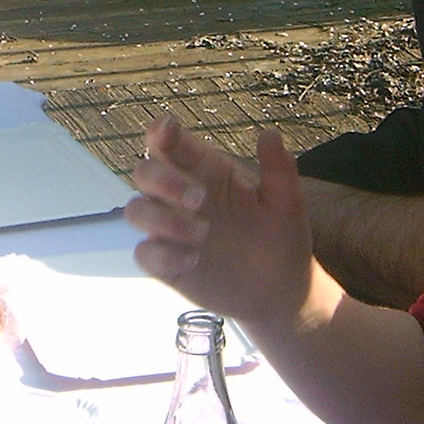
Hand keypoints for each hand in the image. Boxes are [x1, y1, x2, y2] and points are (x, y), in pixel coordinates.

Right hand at [124, 117, 317, 331]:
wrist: (280, 291)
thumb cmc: (280, 237)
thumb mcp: (287, 202)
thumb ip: (278, 169)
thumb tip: (270, 134)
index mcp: (205, 170)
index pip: (170, 143)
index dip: (161, 132)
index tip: (168, 131)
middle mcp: (179, 196)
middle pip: (144, 172)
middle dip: (163, 180)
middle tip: (200, 199)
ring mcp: (169, 230)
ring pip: (137, 211)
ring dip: (163, 219)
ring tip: (203, 235)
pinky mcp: (165, 264)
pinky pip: (144, 254)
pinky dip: (162, 256)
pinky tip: (193, 261)